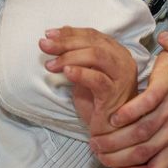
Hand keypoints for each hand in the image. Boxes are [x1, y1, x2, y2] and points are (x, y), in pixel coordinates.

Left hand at [42, 28, 167, 167]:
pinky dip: (80, 73)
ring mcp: (122, 76)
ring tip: (50, 64)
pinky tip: (65, 73)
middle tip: (44, 45)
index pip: (92, 35)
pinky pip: (97, 79)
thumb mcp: (83, 76)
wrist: (111, 134)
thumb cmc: (97, 105)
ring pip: (96, 55)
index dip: (69, 33)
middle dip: (65, 42)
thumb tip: (55, 39)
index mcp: (116, 53)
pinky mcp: (116, 94)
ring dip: (69, 56)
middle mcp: (123, 60)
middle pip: (93, 42)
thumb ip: (75, 58)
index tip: (48, 34)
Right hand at [89, 54, 167, 167]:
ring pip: (144, 130)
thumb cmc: (158, 101)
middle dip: (115, 154)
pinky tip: (113, 117)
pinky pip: (147, 103)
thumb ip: (144, 149)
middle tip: (96, 149)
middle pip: (144, 151)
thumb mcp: (156, 130)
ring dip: (117, 137)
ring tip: (97, 136)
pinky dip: (128, 112)